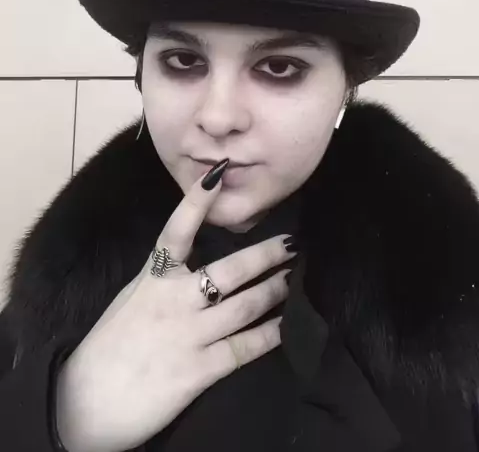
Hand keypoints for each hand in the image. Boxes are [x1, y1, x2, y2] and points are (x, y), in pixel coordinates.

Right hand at [55, 162, 296, 451]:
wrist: (84, 403)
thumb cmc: (106, 348)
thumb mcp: (130, 300)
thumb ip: (159, 282)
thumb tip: (187, 266)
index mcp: (151, 279)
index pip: (176, 231)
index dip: (196, 202)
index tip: (218, 174)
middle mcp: (173, 300)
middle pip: (229, 270)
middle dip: (265, 255)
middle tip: (292, 244)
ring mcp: (189, 334)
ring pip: (244, 305)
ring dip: (273, 291)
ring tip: (293, 279)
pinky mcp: (199, 370)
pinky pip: (243, 348)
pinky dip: (269, 336)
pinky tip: (286, 327)